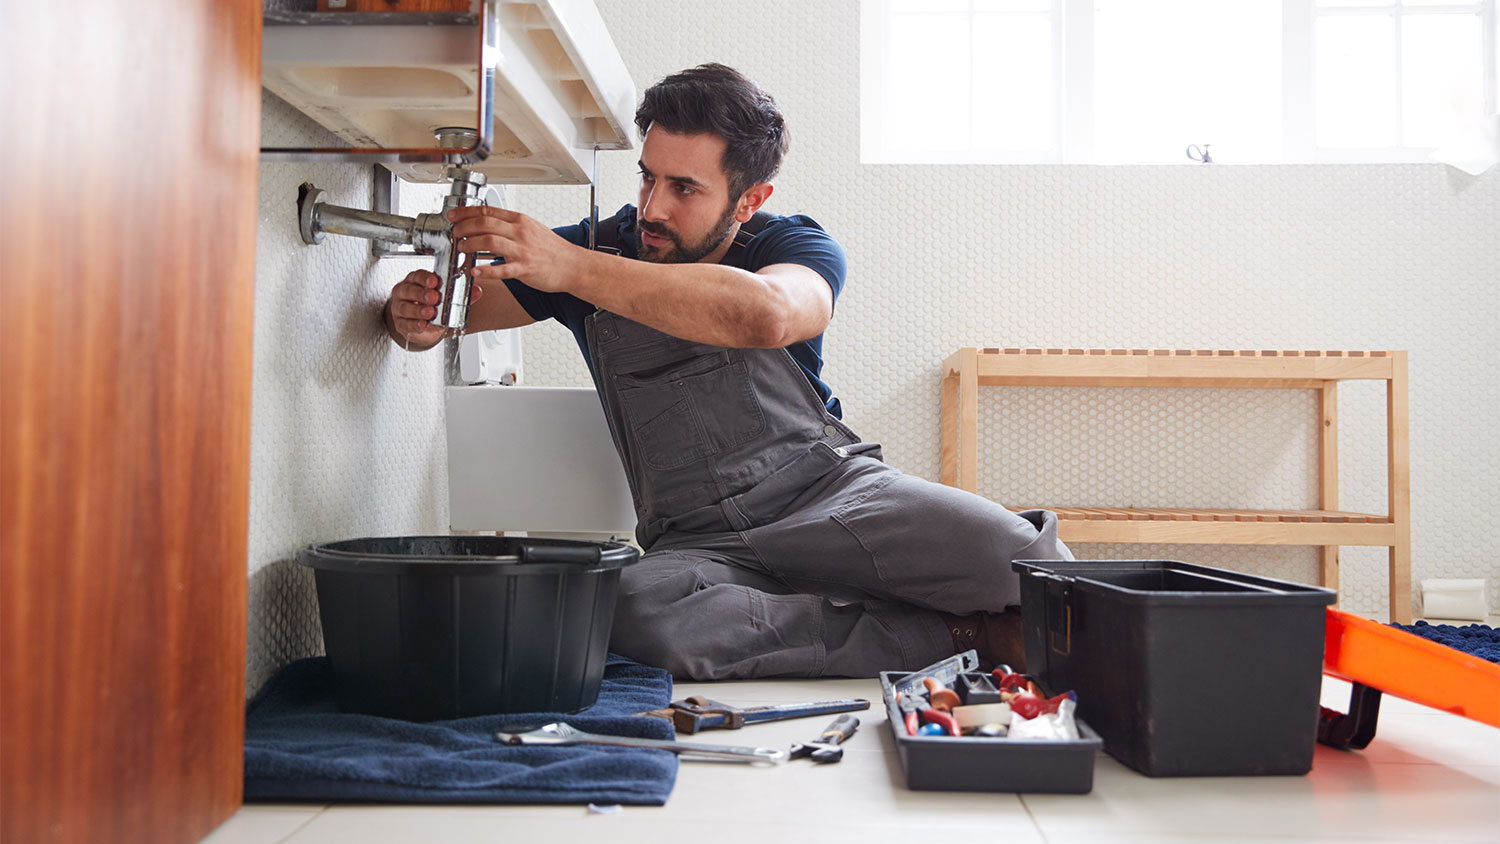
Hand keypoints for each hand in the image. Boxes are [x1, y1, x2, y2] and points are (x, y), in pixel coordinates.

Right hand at [386, 268, 483, 347]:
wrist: (424, 324)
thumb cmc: (433, 305)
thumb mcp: (447, 298)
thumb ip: (461, 294)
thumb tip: (477, 290)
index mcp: (415, 281)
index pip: (417, 276)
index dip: (425, 278)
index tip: (434, 281)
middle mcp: (404, 292)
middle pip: (409, 290)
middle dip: (422, 294)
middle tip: (434, 297)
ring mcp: (400, 308)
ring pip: (405, 307)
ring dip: (418, 310)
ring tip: (430, 312)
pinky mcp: (401, 324)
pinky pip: (405, 324)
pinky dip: (415, 324)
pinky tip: (423, 324)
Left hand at [449, 206, 581, 293]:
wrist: (573, 265)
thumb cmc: (553, 250)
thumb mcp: (531, 229)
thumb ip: (510, 226)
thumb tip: (489, 224)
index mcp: (520, 221)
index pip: (488, 211)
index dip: (466, 212)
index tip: (454, 216)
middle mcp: (520, 232)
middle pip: (484, 223)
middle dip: (464, 226)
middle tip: (455, 232)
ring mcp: (522, 250)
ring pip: (489, 241)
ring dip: (470, 244)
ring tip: (461, 248)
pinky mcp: (525, 269)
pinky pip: (502, 269)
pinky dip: (486, 270)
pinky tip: (475, 271)